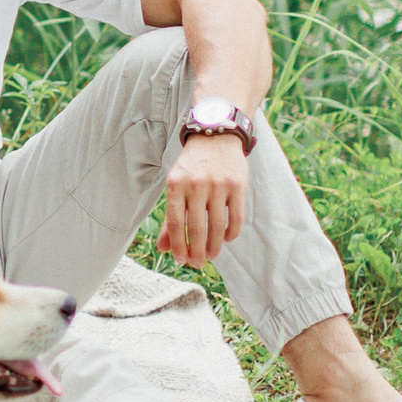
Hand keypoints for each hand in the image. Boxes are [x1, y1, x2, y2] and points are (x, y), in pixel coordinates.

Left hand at [157, 136, 248, 267]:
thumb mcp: (175, 186)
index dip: (178, 245)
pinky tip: (227, 239)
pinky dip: (231, 232)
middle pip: (196, 227)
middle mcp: (196, 184)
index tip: (180, 261)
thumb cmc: (191, 168)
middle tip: (197, 264)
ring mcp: (218, 184)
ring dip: (214, 246)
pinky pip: (236, 217)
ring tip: (211, 256)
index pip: (175, 222)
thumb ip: (170, 218)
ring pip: (217, 225)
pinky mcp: (238, 185)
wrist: (215, 137)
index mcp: (175, 185)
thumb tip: (163, 248)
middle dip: (197, 251)